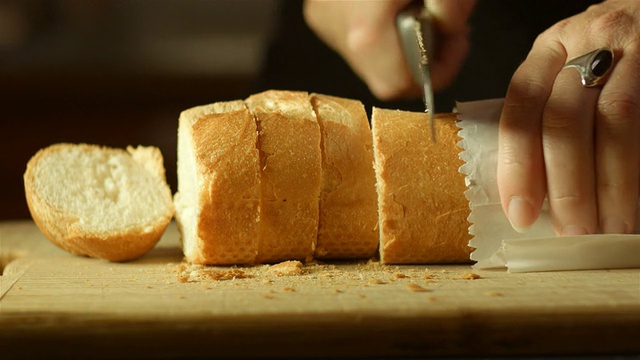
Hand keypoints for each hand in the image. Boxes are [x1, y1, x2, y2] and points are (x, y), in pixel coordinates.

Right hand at [303, 0, 475, 99]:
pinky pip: (353, 35)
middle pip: (383, 74)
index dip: (435, 71)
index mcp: (365, 31)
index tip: (454, 40)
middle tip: (441, 21)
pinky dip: (379, 27)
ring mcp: (323, 21)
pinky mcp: (319, 11)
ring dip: (399, 41)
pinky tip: (388, 3)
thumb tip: (448, 30)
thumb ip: (453, 7)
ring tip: (412, 5)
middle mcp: (337, 32)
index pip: (400, 86)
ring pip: (369, 57)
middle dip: (419, 53)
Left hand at [498, 0, 639, 234]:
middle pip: (564, 121)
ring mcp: (633, 49)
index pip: (521, 109)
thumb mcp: (569, 72)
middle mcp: (587, 41)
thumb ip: (549, 116)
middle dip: (566, 186)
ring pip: (615, 124)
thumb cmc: (608, 57)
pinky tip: (634, 199)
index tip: (520, 213)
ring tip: (608, 228)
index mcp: (549, 49)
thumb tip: (533, 194)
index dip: (517, 166)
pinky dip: (638, 167)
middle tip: (571, 233)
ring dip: (611, 185)